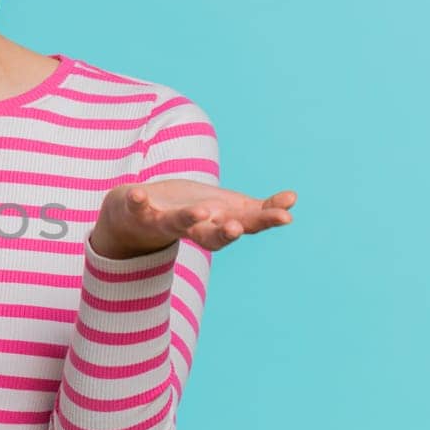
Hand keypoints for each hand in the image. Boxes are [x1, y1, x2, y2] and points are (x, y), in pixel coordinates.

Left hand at [90, 181, 297, 258]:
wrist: (136, 219)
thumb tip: (293, 199)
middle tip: (237, 227)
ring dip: (189, 218)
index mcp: (218, 223)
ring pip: (177, 224)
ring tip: (200, 211)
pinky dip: (137, 201)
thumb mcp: (228, 209)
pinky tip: (137, 193)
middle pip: (212, 235)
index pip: (245, 224)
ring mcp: (165, 222)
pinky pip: (137, 207)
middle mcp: (194, 228)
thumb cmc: (190, 213)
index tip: (286, 215)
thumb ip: (259, 209)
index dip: (265, 220)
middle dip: (226, 233)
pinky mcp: (139, 212)